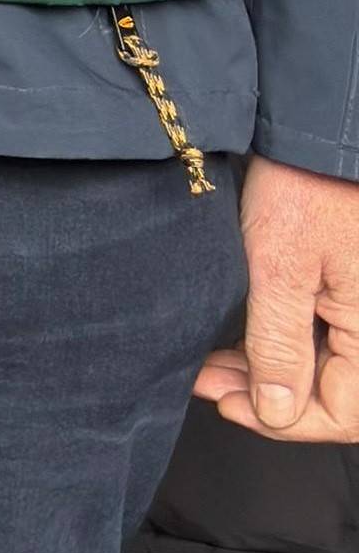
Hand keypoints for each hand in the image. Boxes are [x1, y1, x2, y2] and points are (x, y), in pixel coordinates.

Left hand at [197, 159, 358, 438]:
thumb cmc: (306, 188)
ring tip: (211, 366)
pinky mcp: (348, 289)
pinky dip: (281, 343)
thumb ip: (280, 345)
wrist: (316, 131)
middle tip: (207, 384)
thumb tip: (275, 413)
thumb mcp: (280, 267)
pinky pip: (323, 335)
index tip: (227, 406)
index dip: (283, 421)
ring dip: (268, 371)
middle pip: (333, 392)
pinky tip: (239, 342)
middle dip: (267, 396)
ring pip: (323, 366)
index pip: (344, 415)